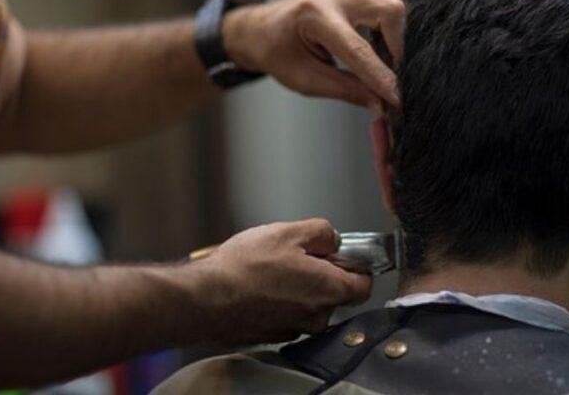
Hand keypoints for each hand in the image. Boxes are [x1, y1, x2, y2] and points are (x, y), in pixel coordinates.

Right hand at [188, 219, 372, 346]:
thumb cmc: (245, 267)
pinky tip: (259, 287)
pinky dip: (280, 303)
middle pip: (335, 296)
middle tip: (297, 256)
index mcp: (329, 290)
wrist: (205, 299)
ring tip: (272, 271)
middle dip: (322, 276)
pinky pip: (287, 316)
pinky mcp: (272, 336)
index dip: (355, 267)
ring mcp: (294, 329)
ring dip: (299, 290)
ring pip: (309, 306)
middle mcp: (317, 316)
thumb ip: (322, 233)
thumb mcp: (289, 232)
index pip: (363, 285)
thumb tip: (333, 240)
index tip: (341, 255)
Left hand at [223, 0, 404, 111]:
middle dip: (402, 48)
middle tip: (399, 79)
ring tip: (395, 63)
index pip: (360, 51)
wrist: (263, 28)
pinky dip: (401, 22)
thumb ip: (347, 90)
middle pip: (391, 11)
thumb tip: (383, 104)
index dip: (383, 78)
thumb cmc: (278, 54)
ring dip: (405, 32)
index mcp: (315, 15)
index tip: (401, 100)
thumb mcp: (307, 80)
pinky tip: (393, 46)